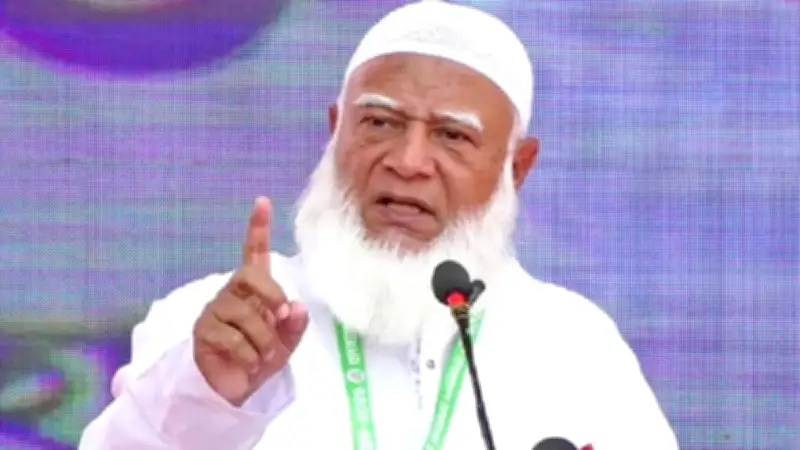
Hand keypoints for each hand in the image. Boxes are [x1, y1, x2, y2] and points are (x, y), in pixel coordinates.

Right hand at [192, 197, 308, 405]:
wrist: (237, 389)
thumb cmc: (262, 357)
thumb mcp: (286, 342)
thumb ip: (294, 325)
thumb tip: (297, 307)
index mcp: (253, 290)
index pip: (254, 253)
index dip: (257, 228)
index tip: (263, 202)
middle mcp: (232, 293)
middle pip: (249, 276)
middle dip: (272, 296)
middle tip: (281, 318)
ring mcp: (215, 311)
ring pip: (245, 315)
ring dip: (263, 340)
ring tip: (262, 356)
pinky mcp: (203, 332)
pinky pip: (232, 338)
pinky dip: (248, 355)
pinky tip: (248, 362)